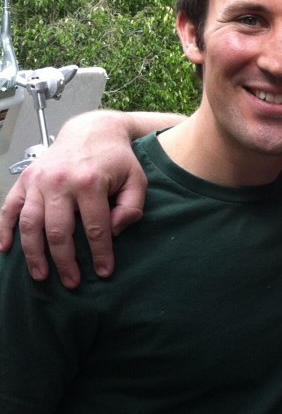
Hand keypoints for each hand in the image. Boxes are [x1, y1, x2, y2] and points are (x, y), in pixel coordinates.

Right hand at [0, 111, 151, 287]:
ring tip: (41, 276)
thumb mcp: (137, 180)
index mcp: (90, 183)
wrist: (92, 130)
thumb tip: (114, 232)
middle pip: (59, 231)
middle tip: (72, 283)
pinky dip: (4, 229)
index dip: (100, 253)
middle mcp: (60, 182)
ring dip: (34, 254)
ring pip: (30, 224)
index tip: (104, 272)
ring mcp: (39, 181)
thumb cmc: (117, 159)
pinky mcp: (25, 179)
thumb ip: (132, 207)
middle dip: (65, 261)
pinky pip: (9, 208)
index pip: (96, 228)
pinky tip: (5, 249)